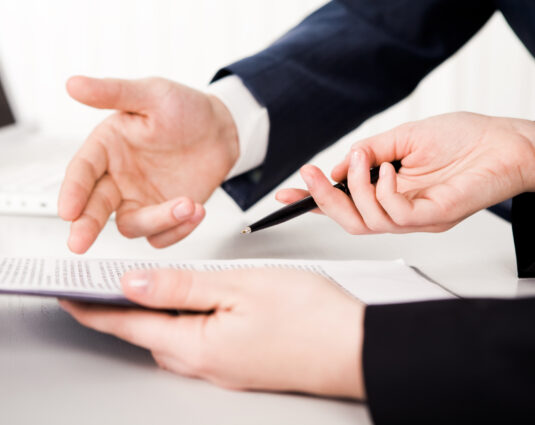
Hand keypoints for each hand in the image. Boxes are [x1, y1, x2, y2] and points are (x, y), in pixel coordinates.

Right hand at [58, 76, 238, 252]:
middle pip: (95, 208)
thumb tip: (74, 84)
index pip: (82, 172)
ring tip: (188, 205)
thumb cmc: (185, 109)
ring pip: (133, 225)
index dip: (73, 192)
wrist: (223, 130)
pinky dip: (178, 230)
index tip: (67, 211)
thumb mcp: (151, 94)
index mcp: (108, 148)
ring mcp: (142, 199)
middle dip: (86, 225)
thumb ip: (113, 93)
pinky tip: (197, 210)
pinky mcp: (166, 214)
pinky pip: (162, 235)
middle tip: (80, 242)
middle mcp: (119, 178)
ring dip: (158, 221)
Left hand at [59, 268, 365, 398]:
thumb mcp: (241, 286)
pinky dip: (185, 323)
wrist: (358, 348)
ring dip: (155, 317)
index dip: (94, 310)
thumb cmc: (311, 316)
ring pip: (173, 340)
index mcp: (199, 345)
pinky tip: (196, 307)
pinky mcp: (242, 365)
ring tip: (149, 291)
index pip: (129, 326)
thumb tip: (135, 284)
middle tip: (107, 288)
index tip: (70, 296)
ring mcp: (226, 369)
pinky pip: (198, 343)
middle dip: (123, 312)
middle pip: (148, 336)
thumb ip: (182, 287)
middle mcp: (207, 365)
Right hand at [276, 112, 534, 233]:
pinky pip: (395, 214)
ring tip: (358, 160)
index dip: (313, 201)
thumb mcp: (402, 138)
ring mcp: (415, 218)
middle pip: (349, 222)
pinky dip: (384, 190)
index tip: (285, 194)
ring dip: (353, 191)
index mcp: (388, 193)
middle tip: (310, 175)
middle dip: (322, 199)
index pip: (344, 204)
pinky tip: (390, 169)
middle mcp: (398, 210)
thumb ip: (369, 153)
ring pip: (367, 222)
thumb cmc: (461, 139)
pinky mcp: (433, 217)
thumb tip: (338, 168)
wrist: (504, 141)